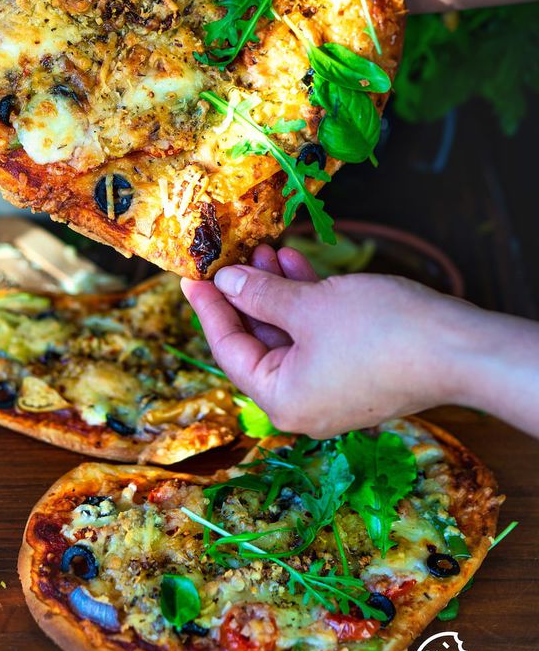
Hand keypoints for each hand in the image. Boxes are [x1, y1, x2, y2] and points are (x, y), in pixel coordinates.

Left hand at [181, 245, 538, 437]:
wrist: (458, 347)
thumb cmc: (380, 332)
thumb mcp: (309, 305)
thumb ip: (261, 294)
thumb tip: (227, 281)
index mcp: (282, 399)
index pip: (229, 349)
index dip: (210, 308)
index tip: (192, 276)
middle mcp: (303, 402)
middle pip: (257, 342)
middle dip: (246, 292)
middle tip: (232, 253)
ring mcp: (331, 388)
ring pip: (288, 334)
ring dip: (275, 290)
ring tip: (264, 247)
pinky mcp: (356, 370)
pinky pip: (316, 335)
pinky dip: (305, 301)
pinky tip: (296, 262)